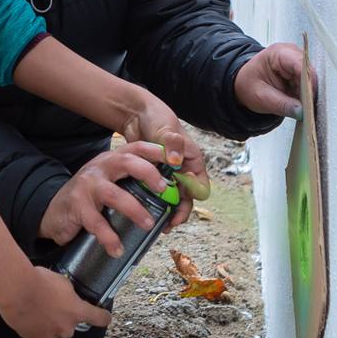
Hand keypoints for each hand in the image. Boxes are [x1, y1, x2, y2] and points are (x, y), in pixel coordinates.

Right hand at [0, 263, 109, 337]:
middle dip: (65, 317)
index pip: (100, 318)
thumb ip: (70, 294)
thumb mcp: (63, 282)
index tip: (105, 316)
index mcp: (77, 312)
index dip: (103, 317)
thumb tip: (68, 297)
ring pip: (54, 330)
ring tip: (37, 307)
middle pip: (71, 325)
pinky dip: (36, 326)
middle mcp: (66, 328)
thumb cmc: (40, 281)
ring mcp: (49, 335)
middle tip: (54, 304)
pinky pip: (38, 333)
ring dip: (50, 322)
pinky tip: (28, 313)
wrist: (16, 289)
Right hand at [38, 147, 171, 248]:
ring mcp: (87, 185)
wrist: (55, 212)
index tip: (176, 160)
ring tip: (148, 224)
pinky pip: (96, 222)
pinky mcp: (77, 206)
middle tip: (163, 189)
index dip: (157, 151)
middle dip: (148, 173)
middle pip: (126, 161)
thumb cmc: (90, 199)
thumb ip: (133, 186)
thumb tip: (170, 200)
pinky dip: (109, 237)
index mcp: (112, 160)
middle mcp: (100, 168)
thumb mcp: (111, 185)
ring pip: (114, 194)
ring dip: (134, 210)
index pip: (136, 148)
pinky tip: (117, 249)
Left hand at [119, 88, 204, 214]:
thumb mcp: (166, 129)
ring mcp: (167, 174)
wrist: (136, 113)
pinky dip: (152, 202)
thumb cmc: (157, 117)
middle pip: (187, 197)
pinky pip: (155, 193)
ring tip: (158, 224)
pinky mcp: (152, 176)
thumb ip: (172, 143)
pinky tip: (144, 211)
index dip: (193, 198)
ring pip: (171, 198)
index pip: (200, 186)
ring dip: (166, 210)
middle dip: (179, 212)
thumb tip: (176, 161)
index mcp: (192, 160)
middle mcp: (182, 170)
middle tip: (169, 224)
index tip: (181, 206)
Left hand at [235, 42, 307, 117]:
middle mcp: (291, 53)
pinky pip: (309, 85)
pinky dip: (306, 96)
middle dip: (309, 91)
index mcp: (278, 53)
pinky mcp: (300, 72)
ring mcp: (297, 62)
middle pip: (310, 72)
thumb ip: (282, 105)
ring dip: (308, 95)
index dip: (309, 82)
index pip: (301, 64)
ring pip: (312, 79)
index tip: (311, 99)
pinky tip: (301, 104)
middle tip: (307, 109)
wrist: (243, 84)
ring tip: (302, 108)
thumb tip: (302, 111)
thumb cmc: (248, 85)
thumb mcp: (262, 97)